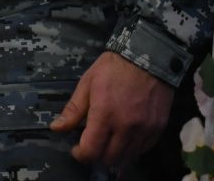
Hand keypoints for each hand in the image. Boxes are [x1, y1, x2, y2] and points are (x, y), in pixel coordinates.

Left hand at [50, 51, 175, 170]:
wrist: (147, 54)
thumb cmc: (114, 67)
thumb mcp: (87, 83)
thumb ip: (73, 110)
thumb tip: (56, 128)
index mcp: (105, 114)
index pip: (91, 151)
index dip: (80, 154)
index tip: (77, 148)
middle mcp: (126, 126)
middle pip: (109, 158)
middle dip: (97, 154)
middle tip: (94, 142)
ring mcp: (144, 128)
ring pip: (126, 157)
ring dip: (115, 153)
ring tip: (109, 139)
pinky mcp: (157, 127)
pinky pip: (143, 149)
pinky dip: (132, 148)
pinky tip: (125, 136)